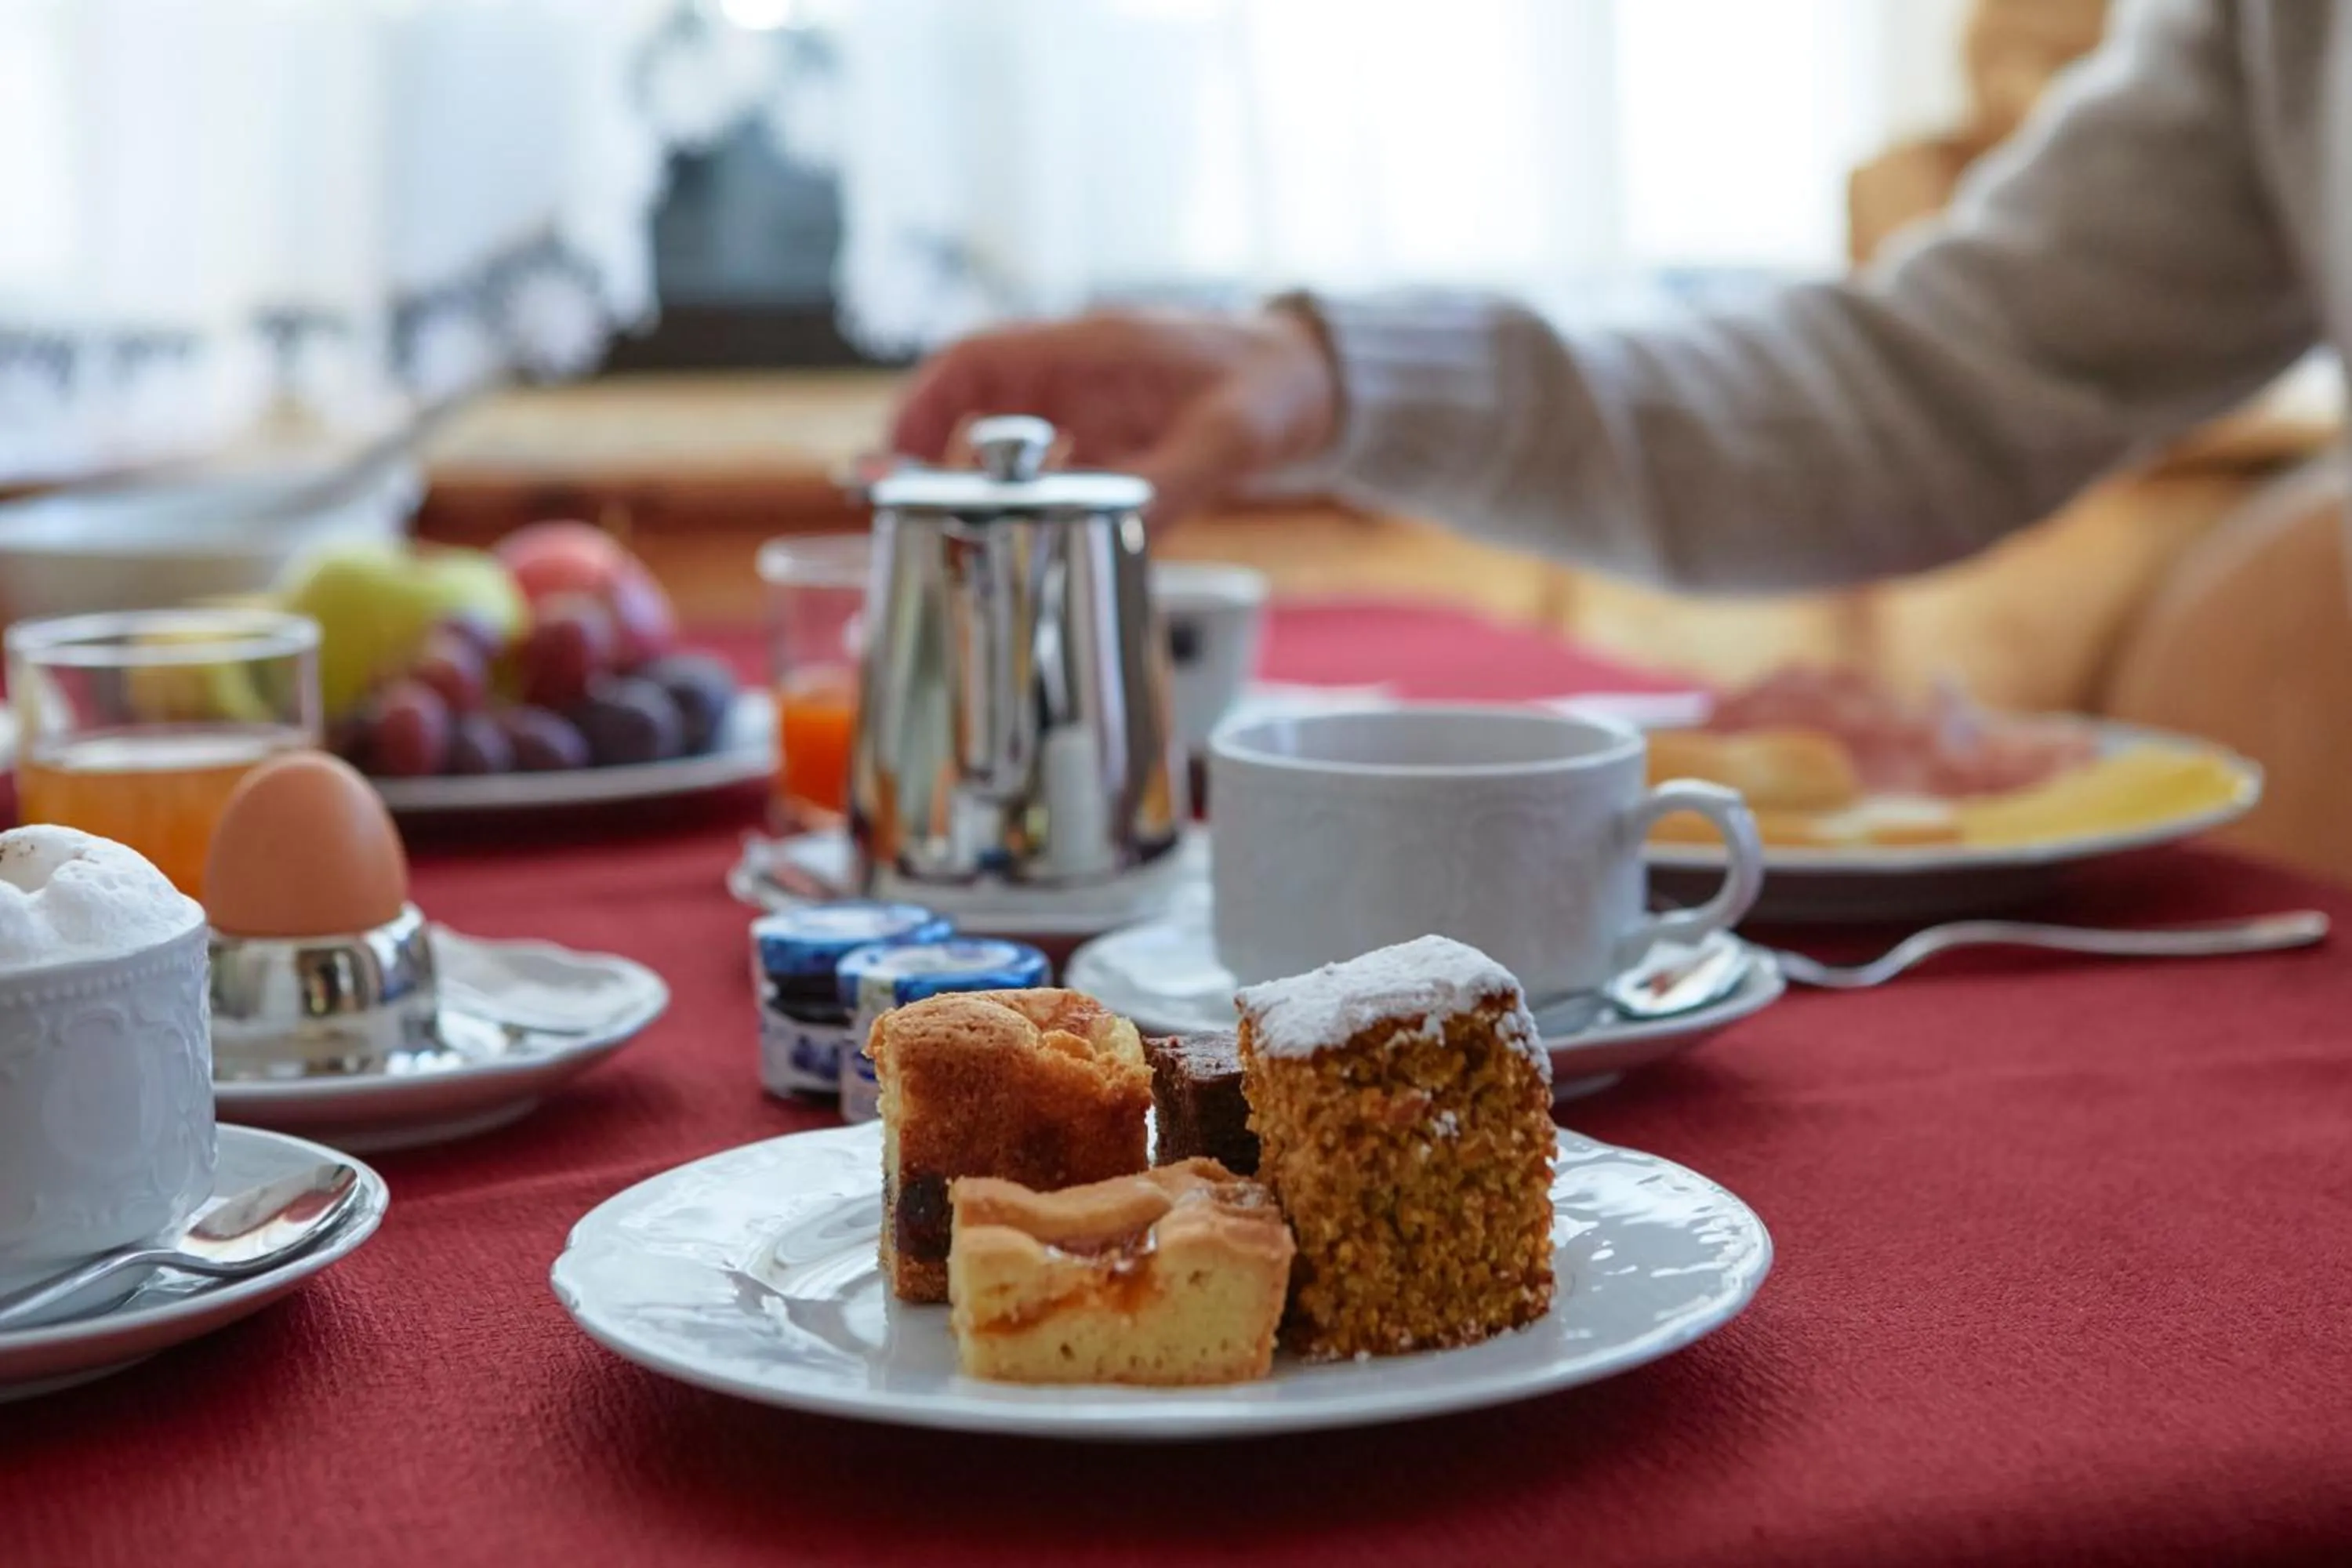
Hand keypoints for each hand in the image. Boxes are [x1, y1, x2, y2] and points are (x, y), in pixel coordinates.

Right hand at [889, 307, 1339, 524]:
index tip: (892, 460)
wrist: (1316, 378)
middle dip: (929, 452)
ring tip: (949, 538)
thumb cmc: (1274, 386)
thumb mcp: (1232, 438)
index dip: (922, 406)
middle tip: (906, 517)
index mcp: (1090, 349)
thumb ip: (1174, 483)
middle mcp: (1076, 371)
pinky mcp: (1107, 435)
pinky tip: (1021, 544)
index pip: (976, 361)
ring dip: (973, 482)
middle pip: (970, 399)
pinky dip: (1023, 501)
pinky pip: (1046, 466)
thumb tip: (1121, 533)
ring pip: (1002, 436)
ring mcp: (1090, 403)